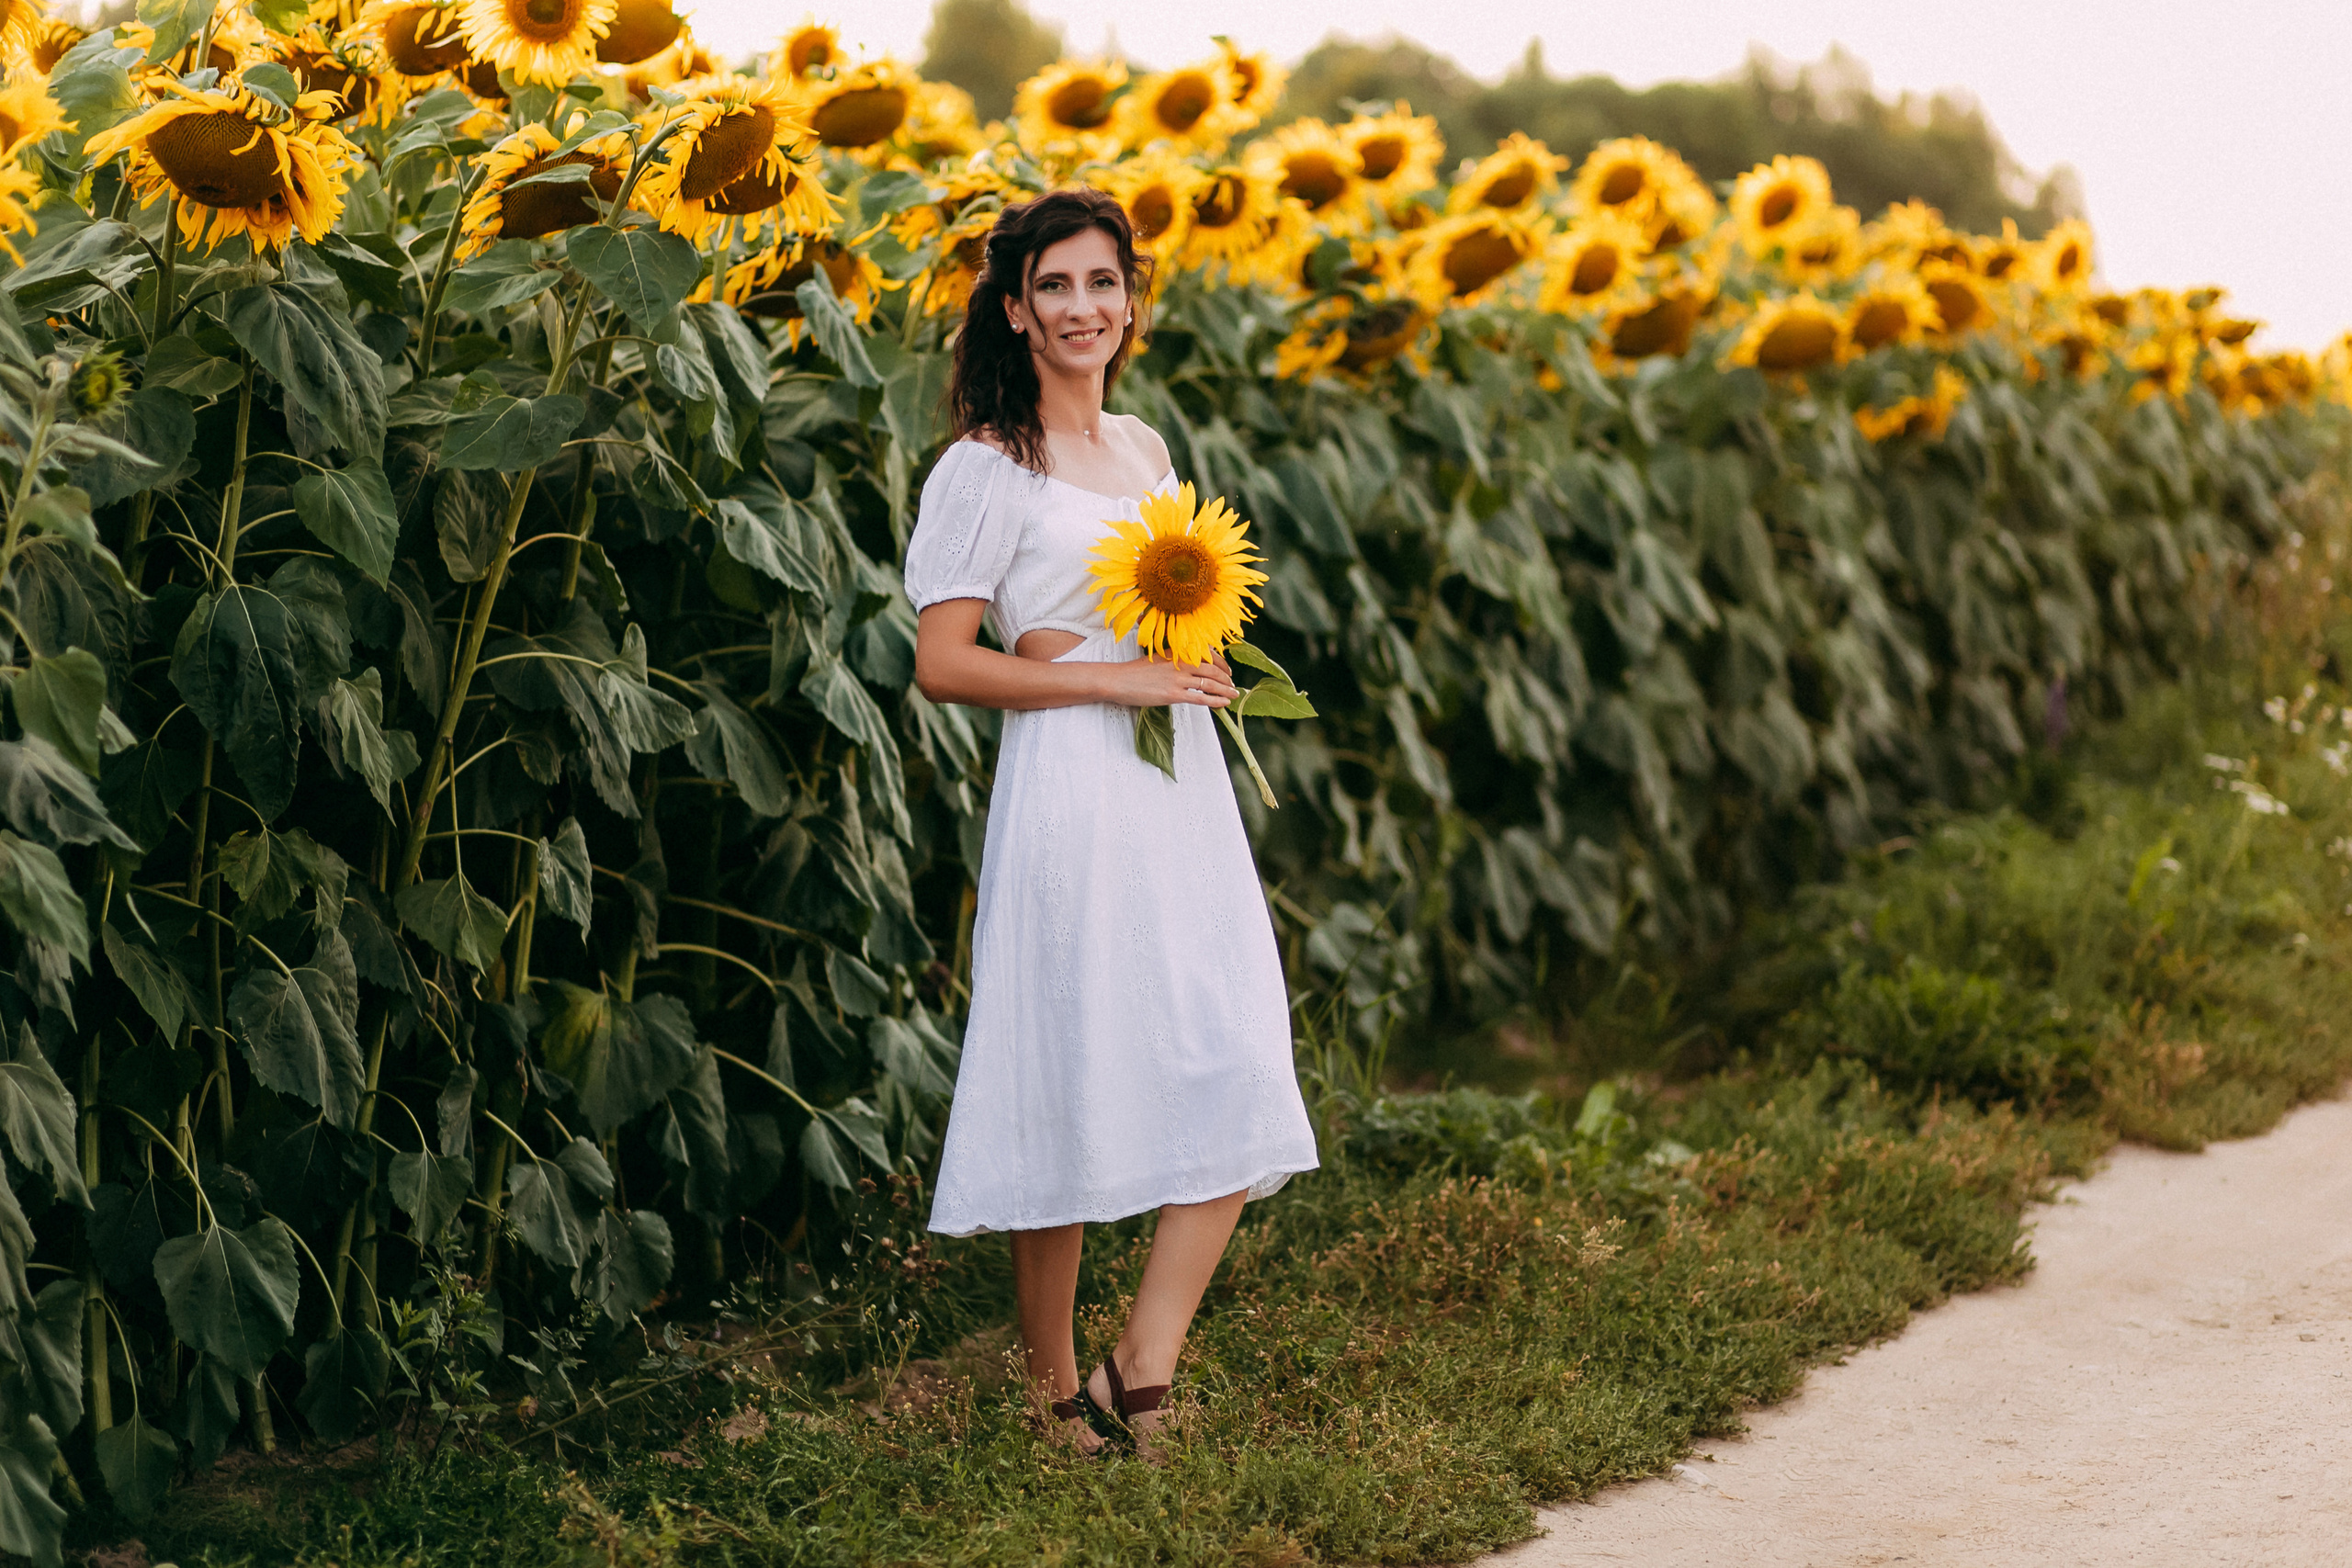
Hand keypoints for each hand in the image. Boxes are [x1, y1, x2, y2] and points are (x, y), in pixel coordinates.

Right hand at [1100, 656, 1236, 707]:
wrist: (1117, 680)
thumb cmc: (1134, 672)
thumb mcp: (1158, 659)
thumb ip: (1174, 661)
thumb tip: (1189, 667)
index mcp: (1177, 652)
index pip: (1207, 654)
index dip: (1222, 663)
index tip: (1228, 670)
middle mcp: (1180, 663)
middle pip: (1213, 669)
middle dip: (1227, 678)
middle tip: (1233, 685)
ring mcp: (1177, 679)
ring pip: (1210, 683)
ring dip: (1226, 690)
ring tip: (1234, 695)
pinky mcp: (1173, 694)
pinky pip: (1201, 698)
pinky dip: (1215, 701)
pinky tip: (1224, 704)